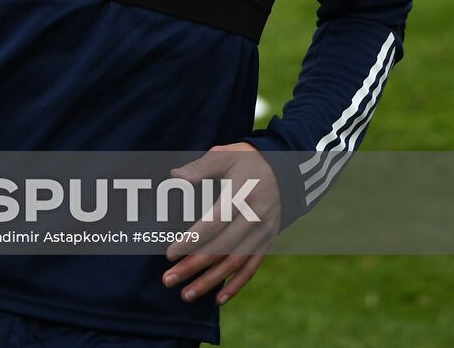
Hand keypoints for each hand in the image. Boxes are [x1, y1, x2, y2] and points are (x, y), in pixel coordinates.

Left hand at [161, 141, 280, 306]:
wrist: (286, 168)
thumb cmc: (247, 158)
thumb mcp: (225, 154)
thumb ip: (200, 167)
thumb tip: (174, 177)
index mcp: (241, 195)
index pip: (213, 224)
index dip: (191, 240)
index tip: (170, 254)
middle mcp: (254, 217)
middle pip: (222, 248)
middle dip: (194, 267)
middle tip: (168, 279)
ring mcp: (263, 232)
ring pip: (235, 263)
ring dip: (210, 281)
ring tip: (186, 294)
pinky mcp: (268, 241)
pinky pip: (252, 267)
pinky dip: (237, 285)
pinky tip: (219, 298)